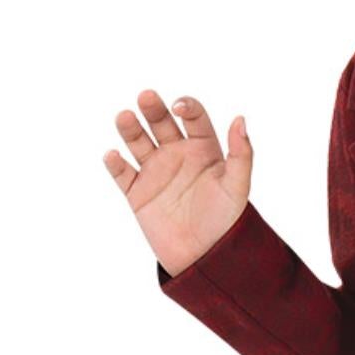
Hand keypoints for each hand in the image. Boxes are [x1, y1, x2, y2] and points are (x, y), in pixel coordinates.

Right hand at [103, 90, 251, 276]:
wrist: (206, 258)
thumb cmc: (226, 222)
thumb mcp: (238, 187)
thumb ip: (241, 154)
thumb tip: (240, 119)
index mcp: (203, 148)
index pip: (193, 117)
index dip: (186, 106)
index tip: (179, 108)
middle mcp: (177, 154)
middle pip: (161, 122)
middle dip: (153, 109)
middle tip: (145, 97)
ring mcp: (155, 172)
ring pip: (138, 142)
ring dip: (130, 128)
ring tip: (124, 117)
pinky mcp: (137, 192)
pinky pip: (122, 173)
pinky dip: (115, 163)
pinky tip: (113, 155)